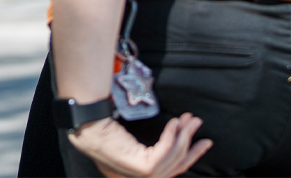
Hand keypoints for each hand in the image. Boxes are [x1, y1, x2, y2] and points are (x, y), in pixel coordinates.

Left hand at [67, 115, 211, 177]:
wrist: (87, 127)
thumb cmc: (102, 130)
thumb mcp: (127, 142)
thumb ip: (146, 148)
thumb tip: (171, 134)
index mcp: (140, 176)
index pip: (173, 169)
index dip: (191, 155)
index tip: (203, 142)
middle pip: (178, 162)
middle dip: (191, 141)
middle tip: (198, 123)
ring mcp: (143, 176)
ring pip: (174, 155)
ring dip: (185, 134)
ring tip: (189, 118)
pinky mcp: (143, 167)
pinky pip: (165, 150)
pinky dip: (173, 135)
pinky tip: (174, 122)